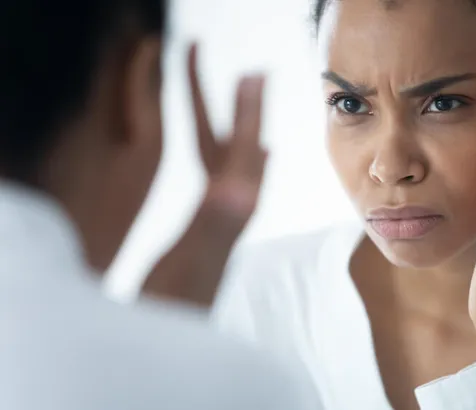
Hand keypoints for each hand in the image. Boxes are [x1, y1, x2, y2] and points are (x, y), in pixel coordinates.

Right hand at [141, 45, 266, 305]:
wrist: (180, 350)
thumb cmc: (176, 308)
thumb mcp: (192, 260)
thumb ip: (215, 223)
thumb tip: (237, 185)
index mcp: (226, 214)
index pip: (241, 152)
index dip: (247, 113)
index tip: (256, 75)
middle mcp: (230, 217)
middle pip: (239, 152)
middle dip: (243, 112)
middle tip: (252, 74)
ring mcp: (220, 228)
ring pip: (232, 168)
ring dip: (237, 133)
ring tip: (246, 110)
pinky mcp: (207, 241)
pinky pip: (222, 191)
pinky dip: (229, 166)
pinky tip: (238, 168)